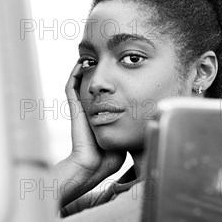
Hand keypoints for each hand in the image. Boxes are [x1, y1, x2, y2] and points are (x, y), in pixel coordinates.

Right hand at [65, 61, 125, 177]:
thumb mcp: (126, 136)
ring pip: (79, 81)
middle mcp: (90, 109)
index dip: (110, 81)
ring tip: (91, 55)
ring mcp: (81, 108)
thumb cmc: (110, 157)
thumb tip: (151, 117)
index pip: (104, 93)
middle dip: (99, 70)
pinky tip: (81, 62)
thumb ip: (134, 126)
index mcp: (101, 115)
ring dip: (84, 68)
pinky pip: (70, 86)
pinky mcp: (75, 108)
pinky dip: (74, 73)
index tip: (121, 69)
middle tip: (106, 57)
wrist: (92, 166)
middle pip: (91, 84)